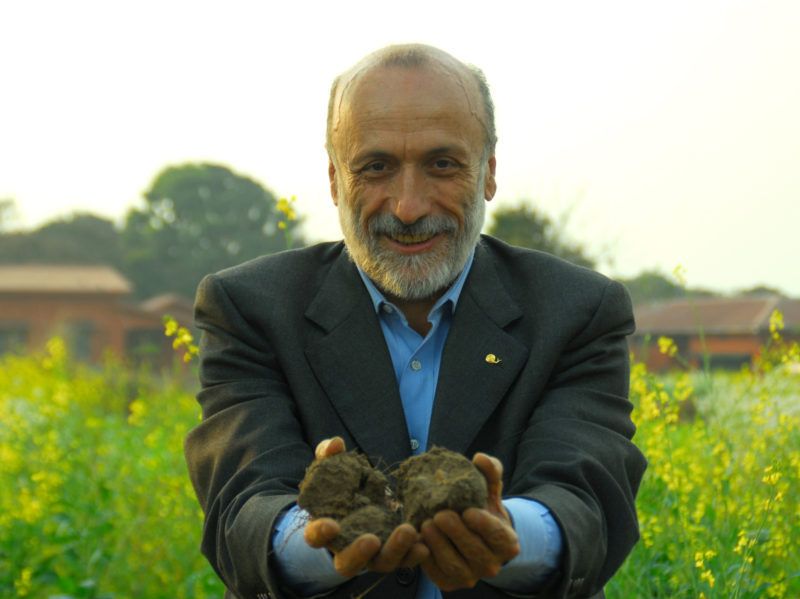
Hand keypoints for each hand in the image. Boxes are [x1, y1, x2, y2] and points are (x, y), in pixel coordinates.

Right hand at [304, 437, 429, 577]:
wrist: (361, 502)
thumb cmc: (341, 486)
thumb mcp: (332, 467)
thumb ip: (329, 455)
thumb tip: (336, 444)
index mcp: (325, 530)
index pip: (315, 536)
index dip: (320, 532)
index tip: (331, 525)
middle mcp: (346, 549)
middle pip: (348, 562)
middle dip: (359, 553)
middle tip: (373, 539)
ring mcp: (372, 556)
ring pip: (381, 562)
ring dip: (396, 550)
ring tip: (409, 531)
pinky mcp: (395, 553)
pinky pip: (405, 559)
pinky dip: (414, 554)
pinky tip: (425, 544)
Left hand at [420, 452, 519, 590]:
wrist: (469, 532)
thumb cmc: (481, 507)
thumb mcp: (489, 489)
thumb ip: (489, 472)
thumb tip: (480, 458)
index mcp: (506, 543)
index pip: (498, 536)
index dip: (484, 525)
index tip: (468, 511)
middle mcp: (492, 565)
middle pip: (475, 552)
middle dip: (457, 534)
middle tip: (440, 515)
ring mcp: (470, 576)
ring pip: (455, 566)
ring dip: (440, 546)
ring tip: (426, 525)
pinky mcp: (448, 582)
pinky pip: (437, 573)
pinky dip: (426, 558)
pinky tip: (418, 540)